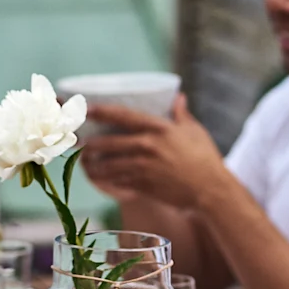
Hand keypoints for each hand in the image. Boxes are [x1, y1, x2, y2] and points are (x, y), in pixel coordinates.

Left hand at [78, 95, 230, 209]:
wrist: (211, 191)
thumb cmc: (206, 159)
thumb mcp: (194, 132)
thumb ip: (181, 114)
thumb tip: (178, 97)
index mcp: (159, 129)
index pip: (123, 116)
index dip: (102, 111)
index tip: (87, 109)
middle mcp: (148, 146)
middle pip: (108, 143)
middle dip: (89, 142)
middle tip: (77, 140)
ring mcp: (144, 167)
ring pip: (108, 164)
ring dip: (93, 164)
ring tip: (84, 161)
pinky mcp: (143, 185)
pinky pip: (117, 181)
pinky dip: (106, 180)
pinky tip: (99, 178)